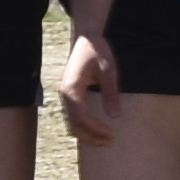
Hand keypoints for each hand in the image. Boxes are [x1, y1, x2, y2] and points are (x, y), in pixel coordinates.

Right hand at [58, 30, 121, 144]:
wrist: (86, 38)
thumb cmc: (98, 51)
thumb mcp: (108, 70)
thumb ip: (110, 93)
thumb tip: (115, 116)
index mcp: (71, 89)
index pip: (82, 118)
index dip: (97, 130)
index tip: (113, 135)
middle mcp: (64, 95)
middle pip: (74, 125)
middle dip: (92, 137)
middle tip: (111, 142)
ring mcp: (64, 95)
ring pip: (72, 123)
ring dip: (87, 134)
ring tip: (106, 140)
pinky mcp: (69, 95)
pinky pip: (73, 116)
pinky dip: (83, 127)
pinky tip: (97, 130)